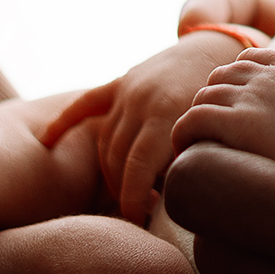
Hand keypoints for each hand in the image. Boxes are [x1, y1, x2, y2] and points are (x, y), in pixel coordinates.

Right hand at [40, 32, 249, 223]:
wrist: (225, 50)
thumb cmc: (227, 104)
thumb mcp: (217, 133)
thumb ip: (195, 160)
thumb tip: (178, 203)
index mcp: (168, 111)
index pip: (137, 169)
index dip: (133, 202)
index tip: (138, 223)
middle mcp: (143, 98)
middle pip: (117, 159)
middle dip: (124, 191)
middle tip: (139, 214)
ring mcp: (129, 88)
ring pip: (104, 141)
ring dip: (111, 172)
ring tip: (127, 194)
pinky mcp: (121, 81)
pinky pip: (86, 104)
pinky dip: (64, 121)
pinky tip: (46, 140)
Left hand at [173, 47, 274, 173]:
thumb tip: (270, 119)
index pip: (248, 60)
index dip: (238, 92)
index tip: (240, 126)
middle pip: (220, 78)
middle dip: (216, 110)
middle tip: (218, 148)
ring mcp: (258, 96)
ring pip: (201, 101)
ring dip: (199, 129)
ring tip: (206, 161)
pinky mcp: (240, 123)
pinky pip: (190, 123)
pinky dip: (185, 142)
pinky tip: (195, 166)